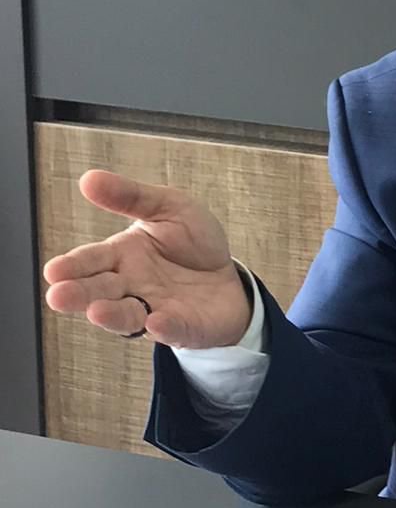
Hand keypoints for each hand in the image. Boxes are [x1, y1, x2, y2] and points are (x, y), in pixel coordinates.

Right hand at [43, 171, 251, 349]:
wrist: (229, 274)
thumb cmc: (192, 242)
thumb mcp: (167, 207)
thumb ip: (131, 196)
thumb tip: (89, 178)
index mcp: (122, 255)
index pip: (92, 260)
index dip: (73, 265)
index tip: (54, 270)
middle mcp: (131, 286)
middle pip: (100, 291)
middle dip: (80, 294)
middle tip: (58, 295)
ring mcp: (155, 309)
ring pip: (127, 316)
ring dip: (112, 316)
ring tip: (97, 312)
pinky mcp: (184, 327)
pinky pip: (173, 329)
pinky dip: (164, 327)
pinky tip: (156, 321)